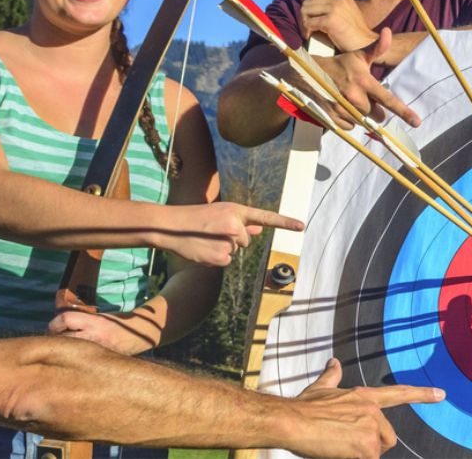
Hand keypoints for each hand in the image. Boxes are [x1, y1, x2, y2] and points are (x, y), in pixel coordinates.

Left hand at [48, 309, 159, 354]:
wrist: (140, 333)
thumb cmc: (118, 322)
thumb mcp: (100, 316)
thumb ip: (81, 320)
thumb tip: (59, 325)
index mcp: (95, 322)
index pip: (66, 319)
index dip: (55, 323)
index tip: (53, 326)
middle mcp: (94, 336)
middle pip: (62, 338)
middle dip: (54, 340)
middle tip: (53, 340)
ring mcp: (96, 350)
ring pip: (68, 351)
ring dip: (62, 350)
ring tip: (61, 350)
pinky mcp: (98, 360)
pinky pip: (78, 360)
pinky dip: (72, 359)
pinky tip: (73, 358)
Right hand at [155, 202, 303, 265]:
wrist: (170, 227)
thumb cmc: (195, 218)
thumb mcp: (220, 214)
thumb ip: (241, 222)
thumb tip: (259, 228)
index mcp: (236, 211)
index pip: (266, 217)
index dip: (285, 223)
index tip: (302, 226)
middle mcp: (236, 225)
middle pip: (247, 240)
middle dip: (233, 239)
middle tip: (212, 233)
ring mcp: (229, 242)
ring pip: (236, 251)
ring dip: (223, 248)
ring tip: (206, 239)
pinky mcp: (222, 257)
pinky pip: (227, 261)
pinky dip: (217, 258)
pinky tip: (204, 250)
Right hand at [282, 357, 444, 458]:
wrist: (291, 421)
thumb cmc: (302, 408)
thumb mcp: (321, 388)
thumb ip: (333, 376)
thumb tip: (334, 362)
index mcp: (364, 397)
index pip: (399, 394)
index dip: (422, 394)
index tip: (441, 394)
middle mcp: (373, 411)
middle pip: (387, 439)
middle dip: (371, 446)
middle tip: (346, 444)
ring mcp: (372, 429)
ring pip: (375, 453)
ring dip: (359, 455)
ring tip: (337, 446)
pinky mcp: (367, 447)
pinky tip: (338, 453)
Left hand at [300, 0, 375, 52]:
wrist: (366, 45)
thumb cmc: (356, 34)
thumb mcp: (347, 12)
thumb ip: (333, 6)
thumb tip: (311, 8)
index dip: (309, 0)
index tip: (309, 12)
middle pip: (308, 1)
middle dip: (304, 13)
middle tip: (306, 24)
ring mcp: (334, 9)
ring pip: (305, 10)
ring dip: (304, 22)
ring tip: (308, 31)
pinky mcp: (330, 21)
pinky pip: (308, 23)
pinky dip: (306, 30)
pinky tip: (309, 36)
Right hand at [300, 34, 421, 128]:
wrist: (306, 73)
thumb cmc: (338, 64)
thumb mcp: (357, 55)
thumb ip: (377, 48)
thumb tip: (388, 32)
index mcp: (363, 81)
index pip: (388, 99)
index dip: (404, 112)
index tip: (417, 122)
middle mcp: (353, 96)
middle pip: (377, 114)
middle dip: (375, 108)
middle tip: (365, 95)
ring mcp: (341, 108)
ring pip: (363, 121)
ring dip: (361, 114)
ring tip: (351, 98)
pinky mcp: (332, 117)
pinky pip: (349, 126)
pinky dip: (350, 120)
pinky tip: (343, 106)